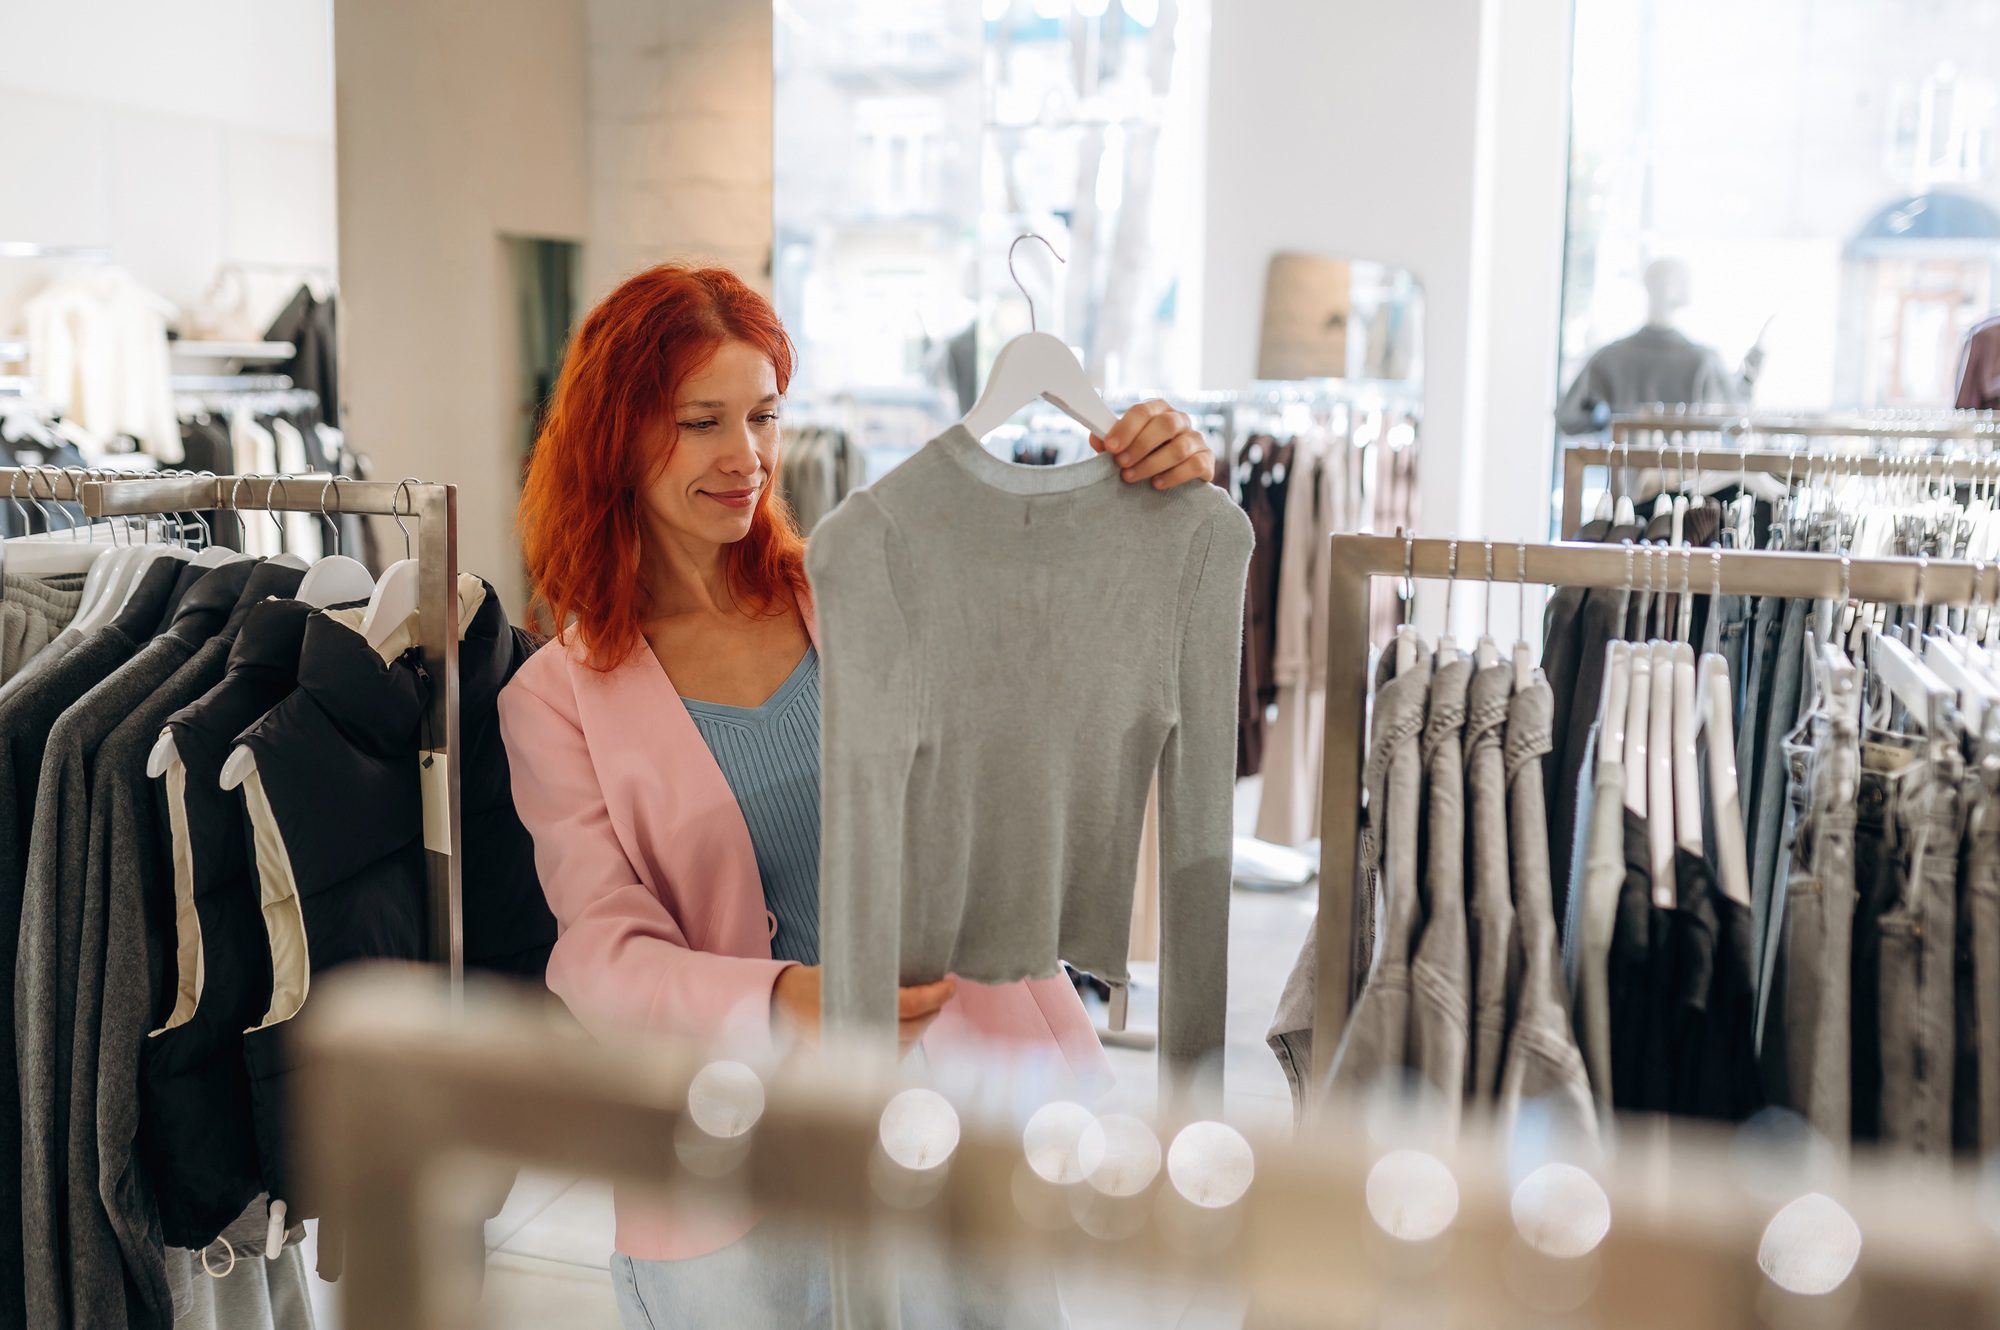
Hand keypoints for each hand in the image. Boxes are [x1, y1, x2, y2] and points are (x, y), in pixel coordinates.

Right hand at [771, 965, 956, 1054]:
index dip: (934, 996)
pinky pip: (892, 1057)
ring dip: (923, 1027)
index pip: (910, 1005)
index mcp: (860, 1003)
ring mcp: (858, 1048)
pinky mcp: (854, 1061)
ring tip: (930, 1009)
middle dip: (933, 1011)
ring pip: (907, 1044)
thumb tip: (921, 976)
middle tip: (943, 994)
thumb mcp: (850, 967)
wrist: (788, 1001)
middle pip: (914, 1028)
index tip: (949, 985)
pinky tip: (912, 1028)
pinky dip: (907, 1042)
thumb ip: (881, 975)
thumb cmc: (821, 979)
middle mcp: (860, 1029)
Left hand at [1091, 399, 1215, 490]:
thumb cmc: (1143, 457)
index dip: (1126, 428)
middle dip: (1140, 446)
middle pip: (1165, 425)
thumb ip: (1110, 443)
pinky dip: (1174, 476)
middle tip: (1121, 464)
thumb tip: (1096, 437)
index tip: (1110, 446)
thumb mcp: (1124, 448)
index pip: (1143, 411)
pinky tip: (1156, 484)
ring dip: (1152, 464)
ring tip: (1131, 477)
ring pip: (1179, 448)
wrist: (1172, 478)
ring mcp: (1196, 439)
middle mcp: (1180, 420)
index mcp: (1158, 410)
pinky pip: (1194, 465)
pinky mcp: (1206, 460)